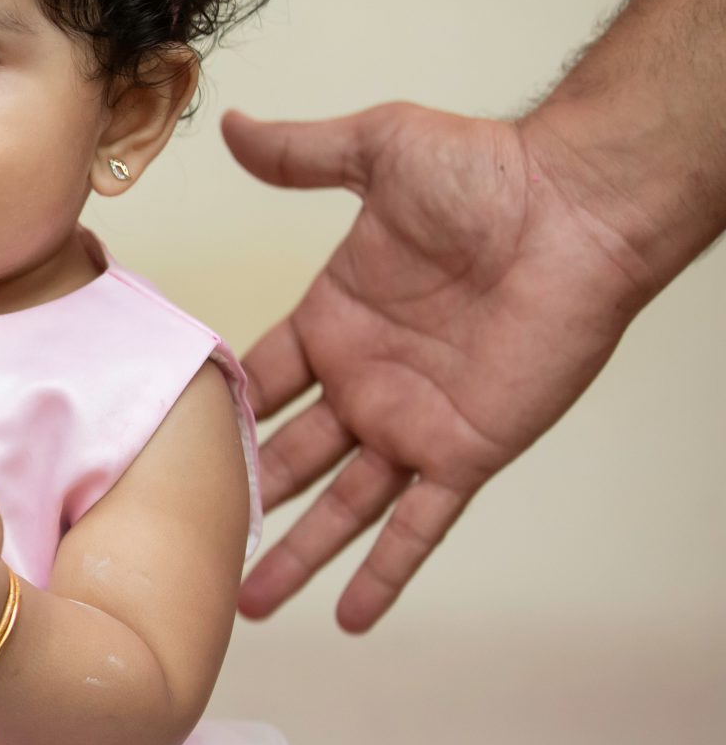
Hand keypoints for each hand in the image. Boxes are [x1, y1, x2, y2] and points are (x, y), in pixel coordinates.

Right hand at [224, 101, 646, 630]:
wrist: (576, 210)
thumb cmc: (489, 172)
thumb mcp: (377, 149)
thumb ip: (300, 154)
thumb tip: (232, 128)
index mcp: (336, 321)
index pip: (261, 381)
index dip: (220, 416)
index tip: (168, 453)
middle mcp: (366, 382)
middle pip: (288, 458)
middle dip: (242, 502)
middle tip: (191, 544)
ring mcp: (412, 423)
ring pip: (340, 507)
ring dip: (295, 555)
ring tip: (248, 604)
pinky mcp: (463, 451)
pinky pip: (418, 524)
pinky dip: (385, 572)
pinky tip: (353, 616)